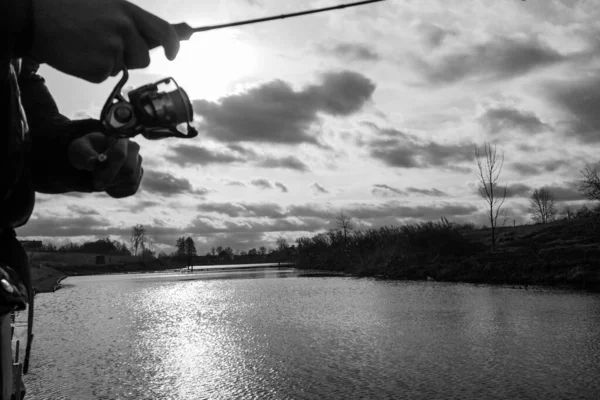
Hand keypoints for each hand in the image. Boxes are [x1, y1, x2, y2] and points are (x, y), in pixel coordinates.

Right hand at [29, 0, 179, 82]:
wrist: (32, 17)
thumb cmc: (66, 9)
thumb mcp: (103, 5)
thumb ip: (129, 21)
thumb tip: (157, 41)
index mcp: (127, 11)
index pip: (162, 31)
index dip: (172, 45)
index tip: (172, 55)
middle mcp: (124, 29)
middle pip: (143, 58)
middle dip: (129, 58)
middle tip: (102, 44)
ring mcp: (112, 49)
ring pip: (122, 68)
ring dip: (108, 63)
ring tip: (85, 45)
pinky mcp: (99, 68)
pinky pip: (104, 76)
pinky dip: (91, 70)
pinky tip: (77, 54)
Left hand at [68, 132, 142, 197]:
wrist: (92, 158)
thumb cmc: (85, 151)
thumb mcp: (79, 150)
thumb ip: (85, 155)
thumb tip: (94, 162)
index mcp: (119, 138)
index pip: (120, 154)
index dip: (110, 170)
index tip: (97, 182)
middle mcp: (133, 149)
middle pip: (129, 170)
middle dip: (110, 180)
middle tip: (96, 183)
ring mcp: (137, 162)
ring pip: (130, 180)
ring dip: (112, 185)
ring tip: (100, 180)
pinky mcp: (138, 175)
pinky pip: (131, 189)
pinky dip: (117, 191)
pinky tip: (107, 185)